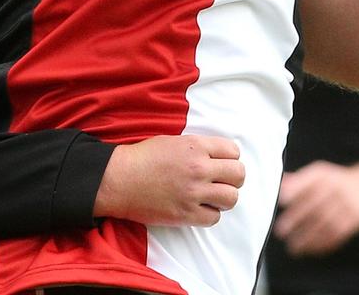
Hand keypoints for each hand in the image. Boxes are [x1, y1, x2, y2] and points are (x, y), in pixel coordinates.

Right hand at [93, 135, 244, 225]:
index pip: (233, 151)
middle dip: (233, 178)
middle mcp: (198, 168)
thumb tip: (219, 157)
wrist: (119, 179)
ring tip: (212, 196)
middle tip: (222, 181)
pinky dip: (210, 214)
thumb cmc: (142, 158)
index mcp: (195, 146)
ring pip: (231, 198)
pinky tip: (199, 207)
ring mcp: (193, 193)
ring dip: (225, 197)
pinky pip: (214, 218)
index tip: (223, 163)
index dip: (230, 158)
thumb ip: (199, 147)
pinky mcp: (186, 214)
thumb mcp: (173, 141)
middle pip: (238, 174)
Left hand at [274, 162, 358, 255]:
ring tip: (293, 246)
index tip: (281, 200)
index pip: (308, 181)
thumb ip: (297, 180)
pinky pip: (338, 234)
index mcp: (323, 174)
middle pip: (315, 204)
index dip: (295, 189)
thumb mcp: (318, 175)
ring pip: (325, 223)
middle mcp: (336, 187)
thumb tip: (277, 183)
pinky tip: (311, 249)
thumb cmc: (335, 183)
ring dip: (307, 237)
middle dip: (296, 219)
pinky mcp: (356, 219)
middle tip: (281, 231)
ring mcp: (348, 203)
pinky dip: (323, 243)